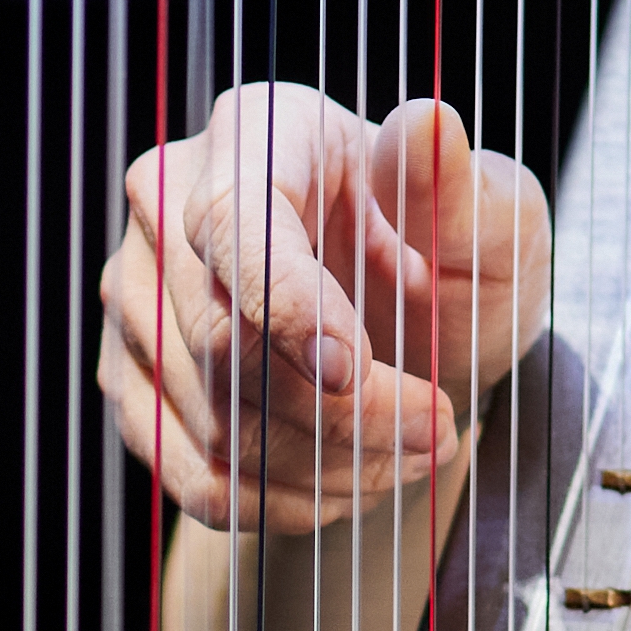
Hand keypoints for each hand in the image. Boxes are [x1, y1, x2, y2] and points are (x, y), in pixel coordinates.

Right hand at [99, 86, 549, 532]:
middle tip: (436, 428)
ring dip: (329, 466)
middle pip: (227, 341)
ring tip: (410, 451)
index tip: (353, 372)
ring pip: (216, 421)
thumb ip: (465, 192)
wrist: (420, 326)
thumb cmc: (455, 257)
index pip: (235, 224)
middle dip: (344, 411)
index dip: (286, 307)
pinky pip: (196, 477)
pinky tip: (349, 487)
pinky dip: (283, 504)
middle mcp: (169, 204)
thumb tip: (429, 126)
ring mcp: (138, 297)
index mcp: (259, 134)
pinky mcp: (134, 382)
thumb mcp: (496, 221)